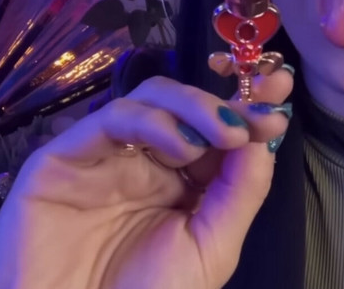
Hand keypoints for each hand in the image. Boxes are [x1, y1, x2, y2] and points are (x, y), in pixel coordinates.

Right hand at [0, 69, 293, 288]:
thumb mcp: (211, 248)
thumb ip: (240, 192)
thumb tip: (266, 135)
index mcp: (181, 184)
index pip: (215, 129)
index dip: (247, 106)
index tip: (280, 93)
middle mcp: (143, 162)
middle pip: (183, 105)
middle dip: (226, 100)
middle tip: (260, 109)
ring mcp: (104, 157)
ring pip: (149, 99)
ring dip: (194, 106)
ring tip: (224, 135)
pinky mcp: (63, 158)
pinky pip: (109, 119)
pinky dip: (151, 121)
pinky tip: (183, 147)